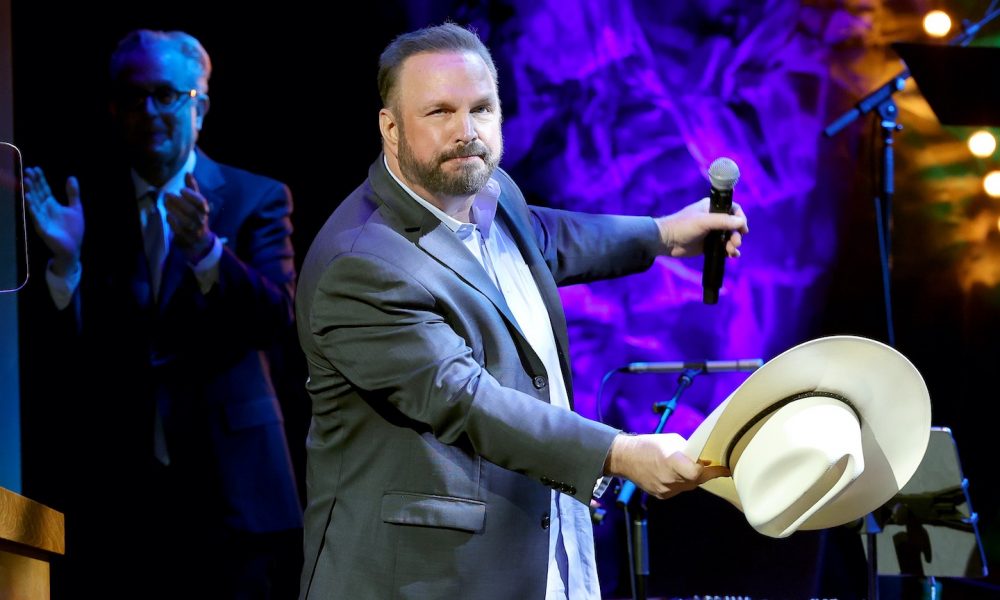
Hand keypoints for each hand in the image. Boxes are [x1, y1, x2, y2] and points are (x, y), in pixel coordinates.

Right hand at [23, 167, 84, 275]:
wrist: (73, 247)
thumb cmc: (73, 229)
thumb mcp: (76, 208)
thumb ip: (73, 194)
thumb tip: (71, 177)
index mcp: (52, 205)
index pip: (44, 189)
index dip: (40, 179)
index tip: (36, 168)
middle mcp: (45, 210)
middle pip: (38, 194)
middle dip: (33, 183)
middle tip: (28, 171)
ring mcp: (42, 218)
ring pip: (34, 203)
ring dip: (30, 192)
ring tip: (27, 181)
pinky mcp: (42, 228)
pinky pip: (36, 217)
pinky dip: (32, 208)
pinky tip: (28, 198)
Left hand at [165, 172, 213, 261]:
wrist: (199, 240)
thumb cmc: (196, 216)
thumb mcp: (196, 203)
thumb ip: (192, 189)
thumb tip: (188, 173)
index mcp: (204, 210)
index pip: (201, 203)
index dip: (192, 196)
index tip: (181, 190)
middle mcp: (201, 220)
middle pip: (192, 211)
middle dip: (180, 202)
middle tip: (167, 194)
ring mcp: (194, 230)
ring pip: (186, 221)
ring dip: (175, 211)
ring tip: (165, 203)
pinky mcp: (186, 237)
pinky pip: (180, 231)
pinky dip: (174, 223)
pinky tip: (167, 216)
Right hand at [604, 433, 728, 499]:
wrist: (624, 458)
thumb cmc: (649, 444)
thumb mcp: (672, 440)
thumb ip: (689, 450)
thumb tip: (703, 458)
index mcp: (672, 462)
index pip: (698, 473)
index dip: (714, 471)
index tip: (724, 468)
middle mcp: (670, 479)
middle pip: (697, 480)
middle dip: (705, 473)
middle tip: (710, 464)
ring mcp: (666, 490)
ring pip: (689, 486)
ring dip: (692, 478)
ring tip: (688, 467)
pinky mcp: (662, 496)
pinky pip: (678, 490)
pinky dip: (681, 482)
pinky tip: (674, 474)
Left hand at [655, 197, 747, 257]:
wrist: (667, 241)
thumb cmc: (683, 226)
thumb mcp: (704, 222)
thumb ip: (723, 221)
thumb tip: (741, 222)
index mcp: (712, 207)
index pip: (733, 209)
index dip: (740, 218)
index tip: (743, 228)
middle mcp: (713, 218)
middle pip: (733, 225)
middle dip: (737, 235)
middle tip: (735, 243)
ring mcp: (711, 232)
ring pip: (729, 237)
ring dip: (733, 244)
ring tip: (731, 251)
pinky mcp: (708, 245)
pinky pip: (723, 247)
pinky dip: (729, 251)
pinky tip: (732, 256)